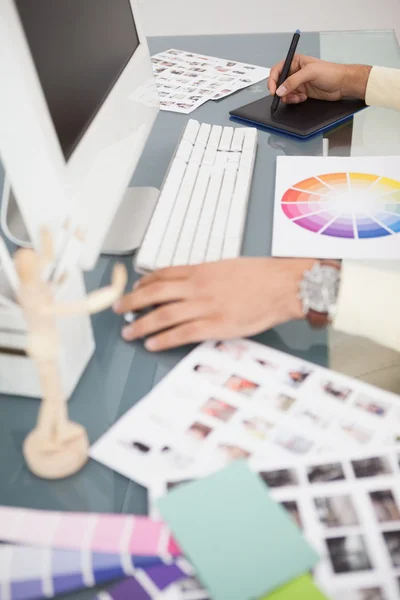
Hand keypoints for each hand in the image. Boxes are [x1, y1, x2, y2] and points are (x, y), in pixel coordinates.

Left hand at [113, 257, 315, 351]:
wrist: (282, 285)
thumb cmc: (261, 275)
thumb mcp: (228, 266)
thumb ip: (206, 275)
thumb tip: (191, 282)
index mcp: (201, 270)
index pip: (163, 274)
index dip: (144, 283)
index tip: (135, 288)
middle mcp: (197, 287)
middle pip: (155, 293)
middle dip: (132, 301)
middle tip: (118, 308)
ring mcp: (205, 307)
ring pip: (163, 315)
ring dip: (141, 324)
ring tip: (128, 331)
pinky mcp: (215, 326)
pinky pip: (182, 334)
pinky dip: (163, 339)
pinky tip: (152, 344)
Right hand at [268, 55, 370, 103]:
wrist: (342, 84)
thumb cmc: (330, 72)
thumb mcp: (310, 73)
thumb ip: (293, 81)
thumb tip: (280, 90)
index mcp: (295, 62)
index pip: (278, 70)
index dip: (273, 80)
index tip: (273, 90)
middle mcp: (295, 72)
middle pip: (279, 83)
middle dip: (280, 91)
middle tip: (283, 96)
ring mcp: (299, 83)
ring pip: (285, 92)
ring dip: (289, 97)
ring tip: (298, 97)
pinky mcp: (302, 92)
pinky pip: (292, 98)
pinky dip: (294, 100)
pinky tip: (303, 98)